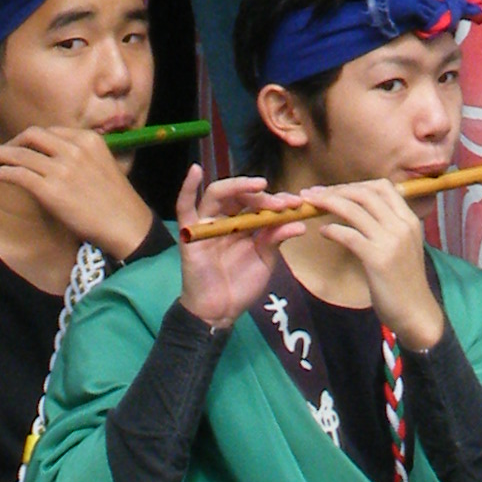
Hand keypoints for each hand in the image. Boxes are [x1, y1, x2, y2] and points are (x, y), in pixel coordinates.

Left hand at [0, 126, 153, 261]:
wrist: (125, 223)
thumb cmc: (114, 200)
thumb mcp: (102, 164)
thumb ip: (79, 155)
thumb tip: (53, 157)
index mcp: (89, 139)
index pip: (50, 131)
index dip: (30, 138)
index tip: (18, 146)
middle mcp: (75, 148)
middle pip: (32, 135)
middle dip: (11, 142)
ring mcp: (63, 168)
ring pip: (21, 153)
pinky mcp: (51, 190)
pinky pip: (19, 174)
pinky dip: (3, 172)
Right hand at [175, 173, 285, 329]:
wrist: (220, 311)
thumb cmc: (241, 285)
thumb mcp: (265, 260)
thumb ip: (276, 239)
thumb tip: (298, 223)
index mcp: (245, 224)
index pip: (260, 203)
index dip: (278, 201)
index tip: (298, 204)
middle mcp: (226, 220)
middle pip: (241, 196)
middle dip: (264, 196)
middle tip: (283, 203)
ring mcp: (207, 225)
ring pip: (218, 195)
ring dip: (239, 186)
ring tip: (259, 186)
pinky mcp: (189, 234)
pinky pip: (184, 208)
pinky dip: (186, 188)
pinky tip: (195, 170)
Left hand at [287, 181, 442, 347]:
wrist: (416, 312)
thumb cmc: (405, 282)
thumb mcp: (403, 247)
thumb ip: (389, 228)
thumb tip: (362, 214)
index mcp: (410, 220)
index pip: (383, 187)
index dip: (355, 185)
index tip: (335, 190)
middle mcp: (402, 225)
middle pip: (365, 193)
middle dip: (336, 190)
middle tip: (314, 194)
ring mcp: (391, 241)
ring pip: (355, 209)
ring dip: (328, 203)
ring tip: (311, 205)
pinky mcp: (378, 259)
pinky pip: (349, 235)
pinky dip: (332, 230)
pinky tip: (323, 233)